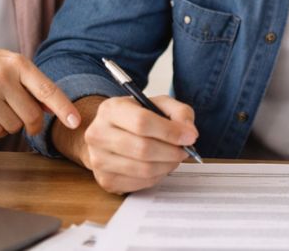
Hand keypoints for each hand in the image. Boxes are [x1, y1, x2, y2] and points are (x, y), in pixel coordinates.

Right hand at [0, 44, 79, 137]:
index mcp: (17, 63)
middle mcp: (1, 78)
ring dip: (13, 124)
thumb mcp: (9, 63)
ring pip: (14, 126)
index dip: (64, 108)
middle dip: (34, 124)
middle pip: (32, 115)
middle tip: (29, 121)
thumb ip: (32, 84)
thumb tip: (54, 108)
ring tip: (1, 109)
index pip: (47, 89)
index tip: (76, 123)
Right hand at [63, 95, 197, 194]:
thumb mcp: (158, 104)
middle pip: (143, 149)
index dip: (170, 131)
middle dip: (172, 152)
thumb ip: (179, 112)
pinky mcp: (105, 180)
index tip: (190, 136)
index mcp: (110, 110)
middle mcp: (98, 134)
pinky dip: (158, 176)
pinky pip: (140, 183)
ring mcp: (98, 160)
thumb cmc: (137, 118)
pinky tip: (160, 166)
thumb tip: (189, 133)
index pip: (142, 122)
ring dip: (167, 165)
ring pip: (143, 169)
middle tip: (185, 150)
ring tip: (174, 157)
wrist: (109, 134)